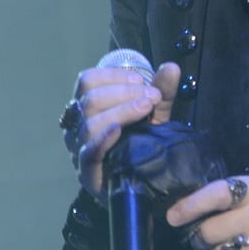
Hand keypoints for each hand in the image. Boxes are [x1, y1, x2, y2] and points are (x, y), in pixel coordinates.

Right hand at [63, 61, 180, 200]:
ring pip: (89, 124)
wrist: (145, 182)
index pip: (87, 81)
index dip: (113, 76)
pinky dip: (102, 139)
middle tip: (152, 97)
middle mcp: (77, 126)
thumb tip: (171, 67)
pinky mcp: (87, 174)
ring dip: (121, 111)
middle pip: (90, 100)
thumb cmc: (142, 141)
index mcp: (88, 106)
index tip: (141, 80)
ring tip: (146, 108)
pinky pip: (87, 154)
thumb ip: (162, 90)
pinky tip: (118, 130)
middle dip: (124, 93)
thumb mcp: (154, 112)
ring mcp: (79, 150)